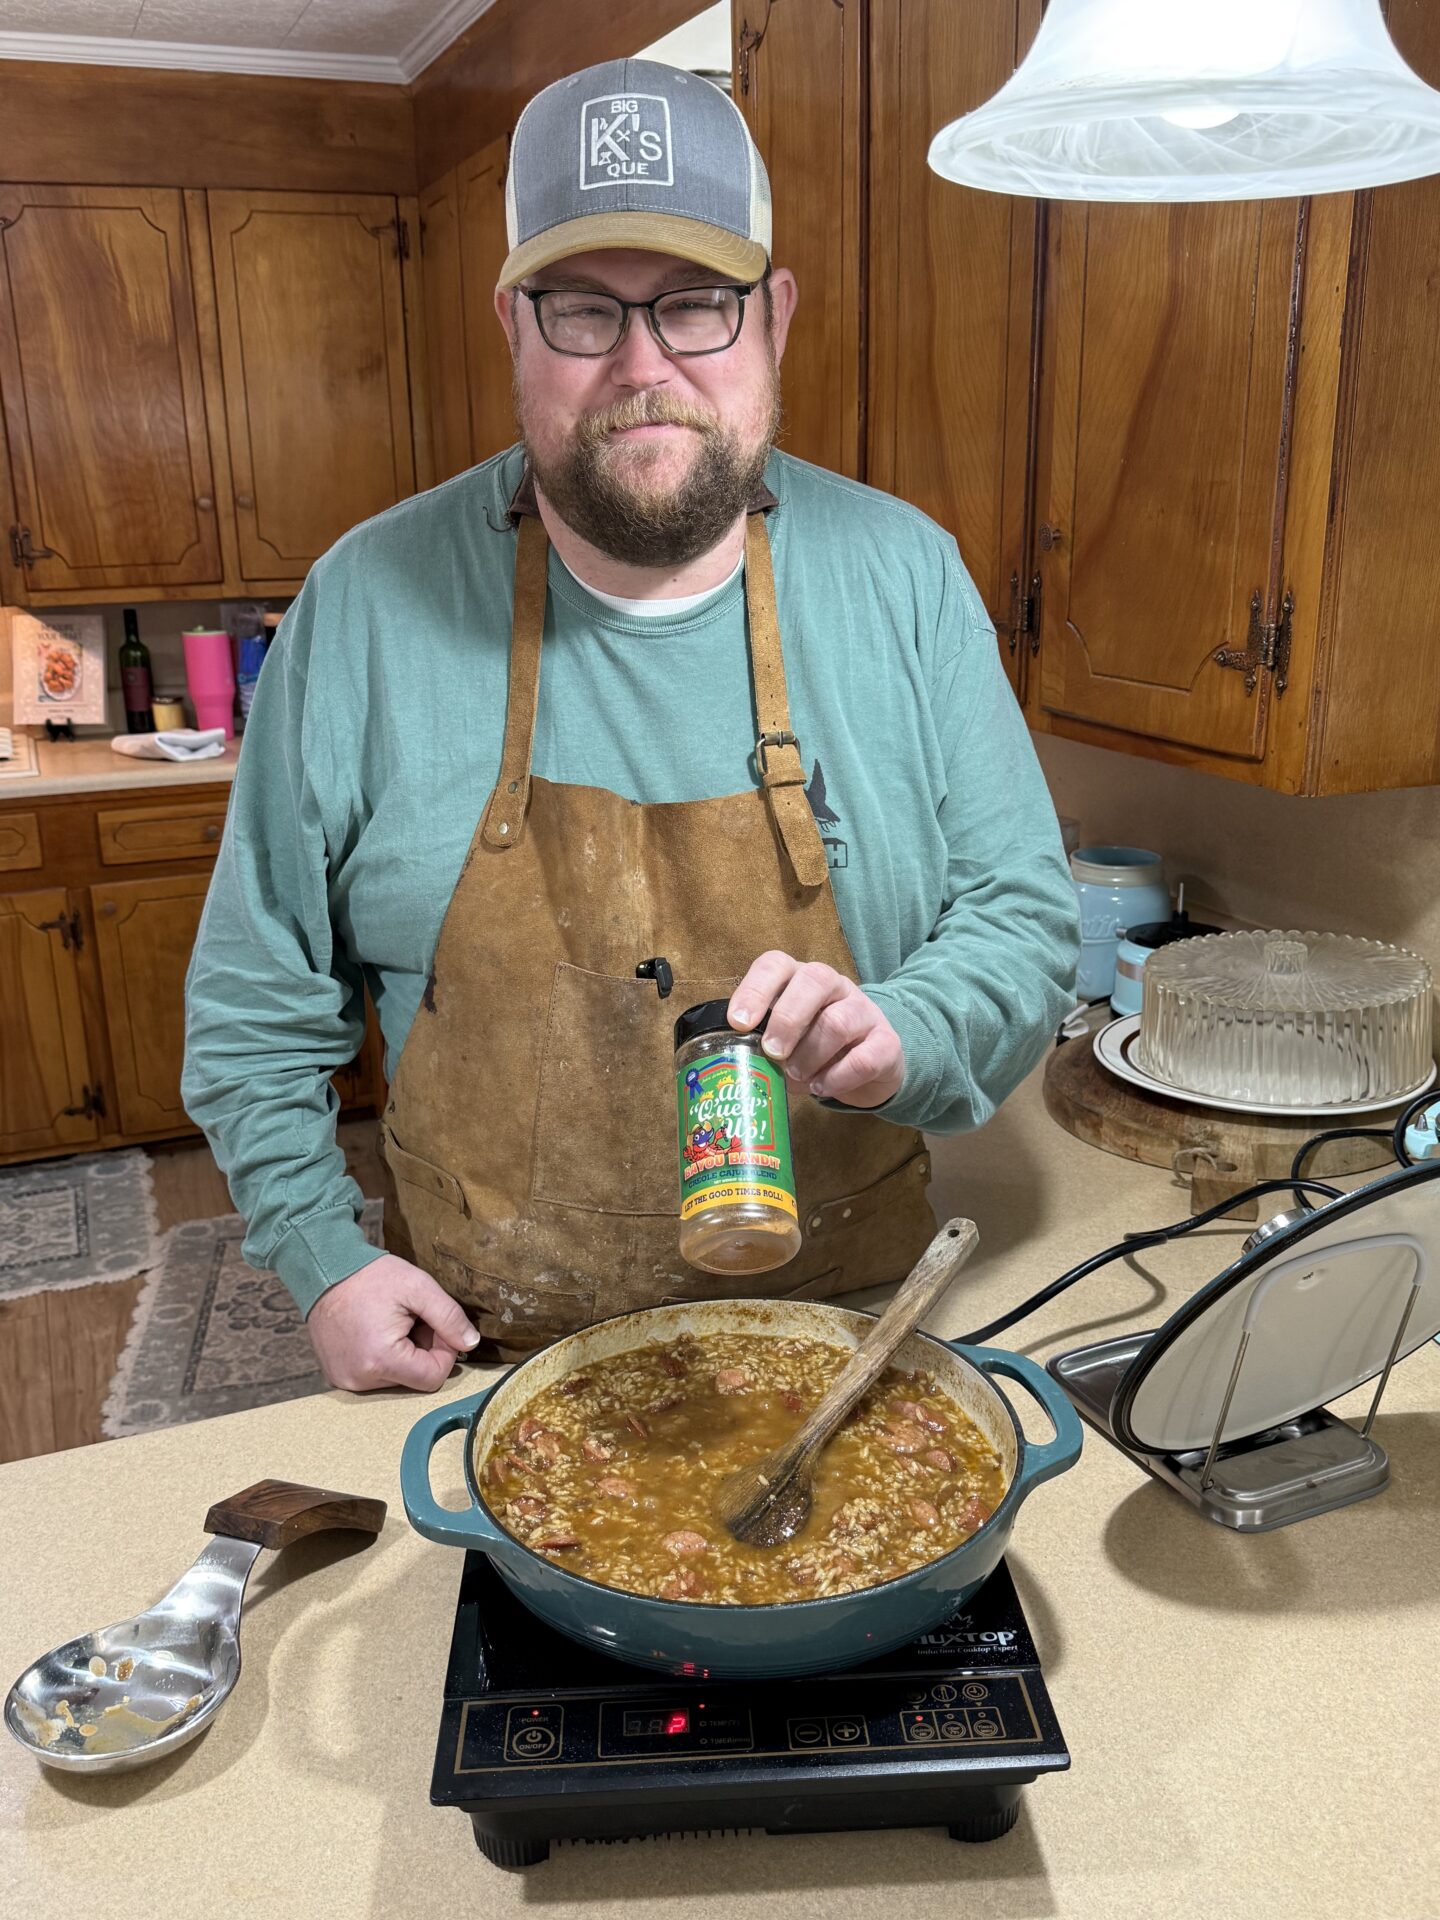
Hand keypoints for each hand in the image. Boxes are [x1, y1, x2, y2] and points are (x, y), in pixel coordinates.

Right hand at [307, 1253, 479, 1391]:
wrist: (323, 1269)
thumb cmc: (370, 1276)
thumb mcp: (418, 1287)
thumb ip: (449, 1317)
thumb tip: (470, 1343)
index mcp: (381, 1360)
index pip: (433, 1377)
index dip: (444, 1350)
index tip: (434, 1324)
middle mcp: (360, 1380)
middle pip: (414, 1379)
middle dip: (422, 1350)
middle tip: (411, 1319)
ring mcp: (345, 1380)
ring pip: (396, 1378)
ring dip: (403, 1354)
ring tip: (391, 1323)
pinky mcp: (337, 1376)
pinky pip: (374, 1376)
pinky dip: (383, 1357)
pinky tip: (375, 1331)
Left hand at [729, 953, 904, 1109]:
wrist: (870, 1063)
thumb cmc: (813, 1047)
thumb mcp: (786, 1038)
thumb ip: (763, 1042)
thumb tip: (738, 1064)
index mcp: (800, 979)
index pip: (776, 964)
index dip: (755, 989)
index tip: (739, 1023)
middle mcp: (834, 986)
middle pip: (814, 980)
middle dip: (787, 1019)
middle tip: (772, 1053)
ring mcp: (864, 1011)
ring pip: (838, 1022)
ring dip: (810, 1055)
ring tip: (797, 1076)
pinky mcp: (886, 1043)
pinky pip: (863, 1059)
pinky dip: (837, 1078)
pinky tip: (821, 1087)